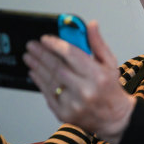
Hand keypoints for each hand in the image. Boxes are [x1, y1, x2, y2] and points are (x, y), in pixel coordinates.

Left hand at [23, 21, 134, 143]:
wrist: (113, 117)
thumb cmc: (110, 88)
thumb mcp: (110, 63)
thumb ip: (98, 43)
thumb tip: (91, 25)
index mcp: (98, 75)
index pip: (73, 56)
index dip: (56, 45)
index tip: (46, 39)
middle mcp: (85, 90)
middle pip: (57, 68)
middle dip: (42, 54)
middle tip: (32, 46)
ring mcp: (74, 104)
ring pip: (50, 81)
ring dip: (37, 67)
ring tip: (29, 56)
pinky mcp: (65, 114)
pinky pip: (48, 95)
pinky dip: (39, 82)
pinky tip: (34, 72)